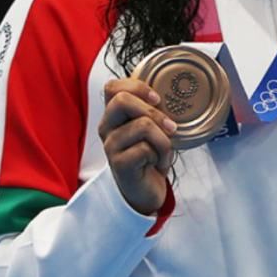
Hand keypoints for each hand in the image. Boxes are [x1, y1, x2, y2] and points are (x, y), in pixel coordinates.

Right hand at [98, 79, 177, 215]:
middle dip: (154, 111)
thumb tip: (167, 94)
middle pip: (122, 100)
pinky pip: (146, 148)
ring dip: (163, 139)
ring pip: (143, 125)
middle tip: (169, 126)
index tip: (157, 99)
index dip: (137, 87)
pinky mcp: (118, 164)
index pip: (112, 87)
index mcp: (114, 115)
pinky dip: (161, 155)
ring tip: (162, 151)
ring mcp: (111, 146)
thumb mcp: (152, 128)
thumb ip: (152, 111)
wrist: (146, 190)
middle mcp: (107, 127)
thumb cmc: (150, 156)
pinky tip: (156, 163)